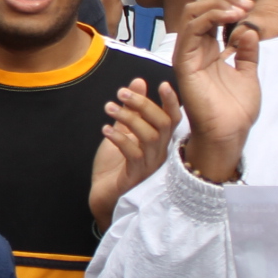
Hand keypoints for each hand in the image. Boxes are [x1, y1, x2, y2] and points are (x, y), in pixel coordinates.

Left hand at [90, 78, 181, 229]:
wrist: (103, 195)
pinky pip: (134, 154)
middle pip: (163, 124)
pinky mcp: (136, 176)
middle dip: (143, 105)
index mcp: (159, 140)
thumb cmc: (115, 163)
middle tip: (121, 92)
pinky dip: (120, 139)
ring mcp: (150, 165)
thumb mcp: (123, 130)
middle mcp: (160, 152)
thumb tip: (139, 81)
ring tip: (108, 107)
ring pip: (149, 137)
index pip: (173, 119)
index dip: (172, 102)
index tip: (163, 84)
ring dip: (128, 118)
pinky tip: (105, 130)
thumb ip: (132, 108)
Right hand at [173, 0, 258, 182]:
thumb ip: (247, 51)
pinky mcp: (184, 63)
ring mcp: (187, 55)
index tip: (250, 6)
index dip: (228, 5)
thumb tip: (247, 29)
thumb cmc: (235, 109)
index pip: (210, 15)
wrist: (229, 133)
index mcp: (207, 51)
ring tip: (239, 9)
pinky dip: (211, 18)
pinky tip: (230, 18)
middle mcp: (194, 49)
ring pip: (192, 14)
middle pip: (198, 9)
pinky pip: (191, 30)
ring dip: (217, 5)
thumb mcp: (248, 72)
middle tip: (245, 3)